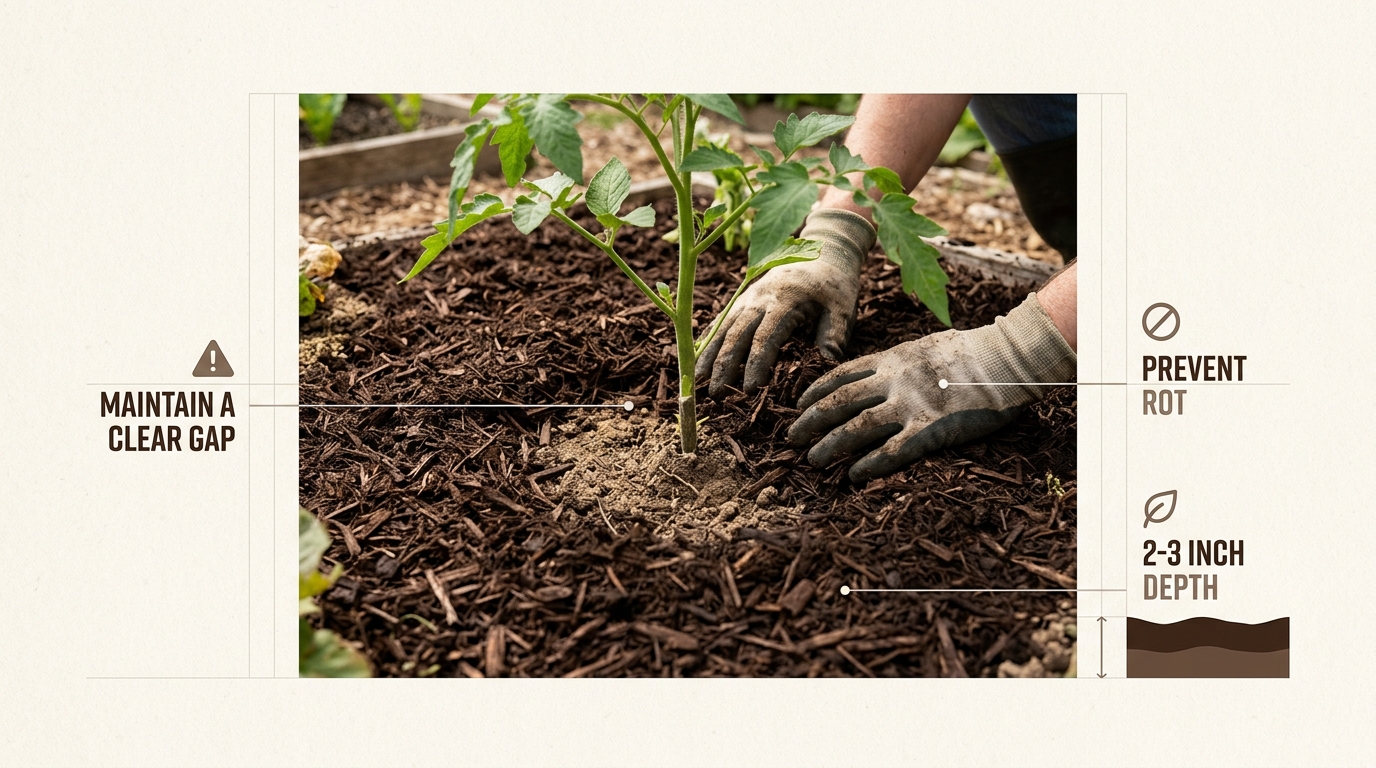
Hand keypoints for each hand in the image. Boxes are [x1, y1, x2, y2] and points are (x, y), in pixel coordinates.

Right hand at [695, 208, 874, 395]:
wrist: (825, 249)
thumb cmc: (836, 283)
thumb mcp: (843, 308)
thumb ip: (833, 335)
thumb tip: (826, 366)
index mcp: (785, 301)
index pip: (765, 337)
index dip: (755, 364)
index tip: (747, 389)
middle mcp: (760, 298)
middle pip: (737, 334)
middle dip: (724, 365)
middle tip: (716, 394)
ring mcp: (749, 297)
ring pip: (723, 327)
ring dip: (710, 354)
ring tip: (698, 379)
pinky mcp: (744, 298)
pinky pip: (722, 320)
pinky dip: (709, 340)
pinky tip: (699, 358)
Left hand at [787, 293, 1075, 482]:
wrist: (1005, 358)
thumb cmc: (971, 352)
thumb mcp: (924, 347)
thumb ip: (899, 362)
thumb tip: (882, 372)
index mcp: (890, 359)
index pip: (839, 375)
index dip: (814, 392)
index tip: (798, 405)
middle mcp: (892, 380)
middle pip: (838, 402)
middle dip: (810, 422)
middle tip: (792, 439)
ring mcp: (909, 405)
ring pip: (856, 428)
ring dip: (830, 446)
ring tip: (813, 461)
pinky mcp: (930, 430)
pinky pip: (892, 451)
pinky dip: (869, 464)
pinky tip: (853, 476)